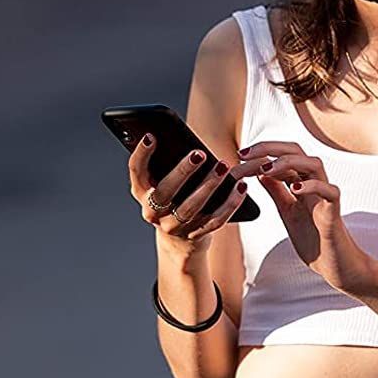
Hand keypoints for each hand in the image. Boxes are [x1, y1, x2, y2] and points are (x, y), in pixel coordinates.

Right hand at [127, 134, 248, 246]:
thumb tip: (181, 140)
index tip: (151, 136)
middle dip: (182, 171)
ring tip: (224, 166)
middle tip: (199, 153)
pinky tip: (241, 186)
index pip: (136, 172)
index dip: (141, 155)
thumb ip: (166, 165)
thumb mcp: (162, 184)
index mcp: (142, 193)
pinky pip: (215, 220)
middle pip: (166, 192)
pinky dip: (230, 203)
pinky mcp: (196, 236)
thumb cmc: (172, 200)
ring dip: (209, 185)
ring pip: (192, 207)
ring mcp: (174, 227)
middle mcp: (153, 212)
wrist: (179, 241)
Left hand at [231, 139, 369, 292]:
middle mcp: (314, 184)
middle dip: (271, 148)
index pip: (283, 155)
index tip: (241, 154)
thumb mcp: (286, 211)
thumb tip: (260, 171)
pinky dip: (313, 186)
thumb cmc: (313, 238)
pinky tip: (295, 189)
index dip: (262, 151)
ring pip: (314, 164)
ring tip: (268, 169)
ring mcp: (325, 196)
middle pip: (297, 151)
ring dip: (289, 162)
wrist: (333, 264)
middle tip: (247, 153)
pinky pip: (329, 191)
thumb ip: (276, 190)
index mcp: (301, 183)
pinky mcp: (334, 211)